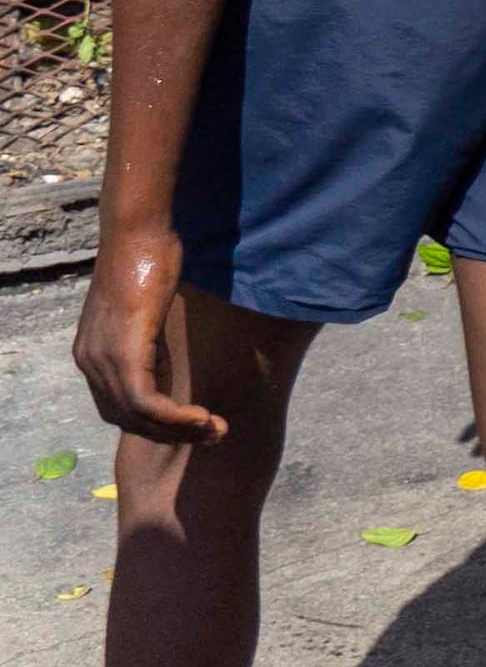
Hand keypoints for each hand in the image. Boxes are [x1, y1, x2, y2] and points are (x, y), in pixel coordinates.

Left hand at [74, 226, 215, 443]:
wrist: (136, 233)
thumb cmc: (146, 258)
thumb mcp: (143, 308)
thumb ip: (145, 338)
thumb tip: (163, 358)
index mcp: (91, 353)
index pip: (119, 407)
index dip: (157, 423)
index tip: (195, 422)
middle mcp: (89, 361)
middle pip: (127, 419)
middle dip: (171, 433)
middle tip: (212, 433)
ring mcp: (103, 358)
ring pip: (137, 417)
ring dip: (179, 429)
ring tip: (214, 427)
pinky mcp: (124, 352)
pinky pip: (146, 402)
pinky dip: (175, 416)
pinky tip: (202, 416)